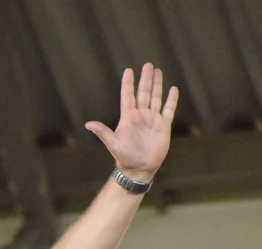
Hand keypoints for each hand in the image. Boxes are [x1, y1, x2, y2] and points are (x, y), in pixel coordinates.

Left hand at [85, 62, 178, 182]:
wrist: (139, 169)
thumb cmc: (124, 157)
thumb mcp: (113, 143)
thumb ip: (103, 132)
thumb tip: (88, 124)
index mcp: (128, 117)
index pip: (128, 96)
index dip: (128, 84)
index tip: (129, 70)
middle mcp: (141, 116)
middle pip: (144, 93)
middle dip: (145, 79)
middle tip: (147, 65)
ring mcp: (152, 120)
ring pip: (156, 98)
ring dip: (157, 85)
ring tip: (158, 71)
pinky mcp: (163, 126)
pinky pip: (168, 110)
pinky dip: (171, 100)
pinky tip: (173, 89)